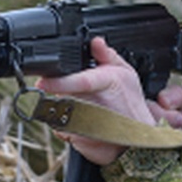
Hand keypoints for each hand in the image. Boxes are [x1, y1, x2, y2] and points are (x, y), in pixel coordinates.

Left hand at [36, 37, 181, 165]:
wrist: (139, 139)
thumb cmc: (131, 105)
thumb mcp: (126, 74)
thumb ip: (107, 56)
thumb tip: (95, 42)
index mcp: (108, 83)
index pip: (81, 81)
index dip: (60, 83)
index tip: (42, 83)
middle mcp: (97, 104)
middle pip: (63, 96)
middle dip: (59, 94)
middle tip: (73, 95)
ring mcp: (89, 124)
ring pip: (60, 112)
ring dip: (63, 110)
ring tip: (83, 111)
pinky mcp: (80, 140)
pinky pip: (62, 130)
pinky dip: (66, 126)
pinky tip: (82, 124)